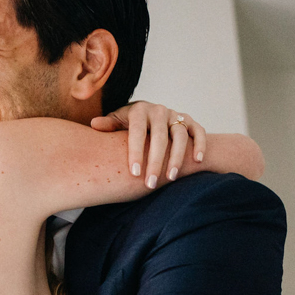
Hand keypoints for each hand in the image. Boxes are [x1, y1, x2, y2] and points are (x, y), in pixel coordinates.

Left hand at [91, 101, 207, 189]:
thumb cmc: (130, 124)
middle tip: (150, 184)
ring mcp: (176, 115)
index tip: (134, 173)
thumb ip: (109, 125)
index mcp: (139, 110)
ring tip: (171, 178)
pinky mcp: (190, 121)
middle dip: (156, 162)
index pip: (138, 132)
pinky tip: (198, 161)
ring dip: (177, 157)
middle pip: (160, 137)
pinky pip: (198, 131)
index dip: (136, 152)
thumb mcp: (118, 122)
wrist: (151, 115)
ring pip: (180, 136)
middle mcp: (159, 110)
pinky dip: (200, 144)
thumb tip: (94, 125)